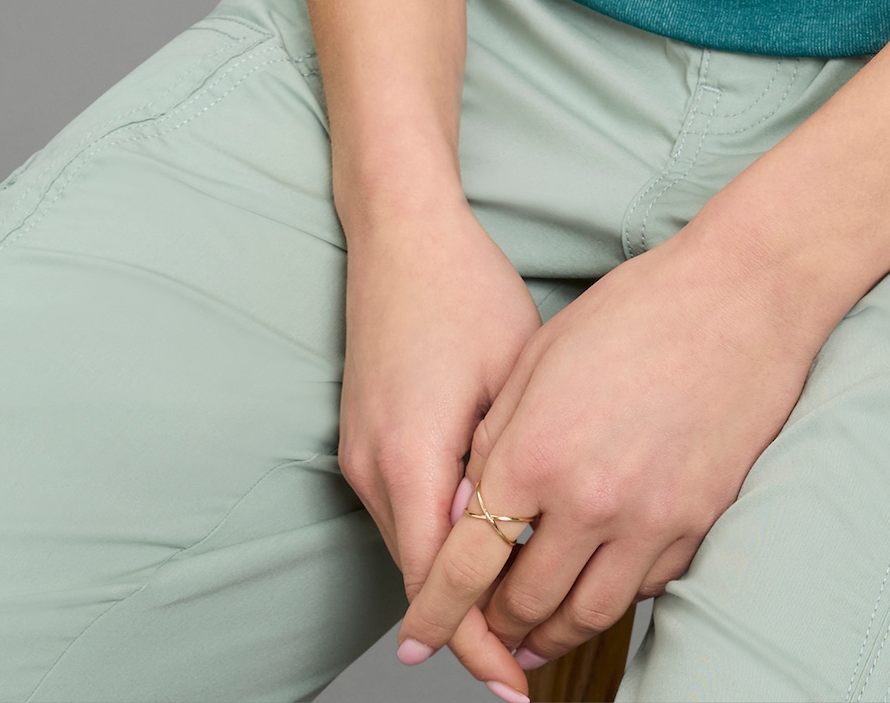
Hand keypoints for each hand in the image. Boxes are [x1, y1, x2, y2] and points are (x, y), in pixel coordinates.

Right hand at [337, 196, 542, 694]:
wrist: (399, 232)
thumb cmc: (466, 290)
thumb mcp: (512, 377)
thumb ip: (511, 465)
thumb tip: (522, 538)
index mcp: (412, 457)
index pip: (441, 584)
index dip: (478, 642)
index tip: (515, 684)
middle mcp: (374, 467)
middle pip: (422, 579)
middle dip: (473, 627)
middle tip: (529, 669)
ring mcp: (360, 455)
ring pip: (412, 548)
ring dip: (459, 584)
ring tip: (519, 618)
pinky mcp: (363, 440)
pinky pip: (405, 512)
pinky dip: (443, 542)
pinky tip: (488, 547)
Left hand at [396, 215, 830, 681]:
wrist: (742, 296)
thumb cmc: (638, 307)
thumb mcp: (540, 355)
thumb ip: (495, 439)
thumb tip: (464, 507)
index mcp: (536, 452)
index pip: (466, 565)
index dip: (435, 613)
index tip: (419, 639)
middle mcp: (589, 500)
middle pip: (525, 603)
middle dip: (495, 626)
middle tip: (483, 628)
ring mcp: (649, 519)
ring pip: (586, 615)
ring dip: (551, 634)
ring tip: (532, 635)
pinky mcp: (697, 524)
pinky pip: (643, 588)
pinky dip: (610, 595)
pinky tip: (596, 582)